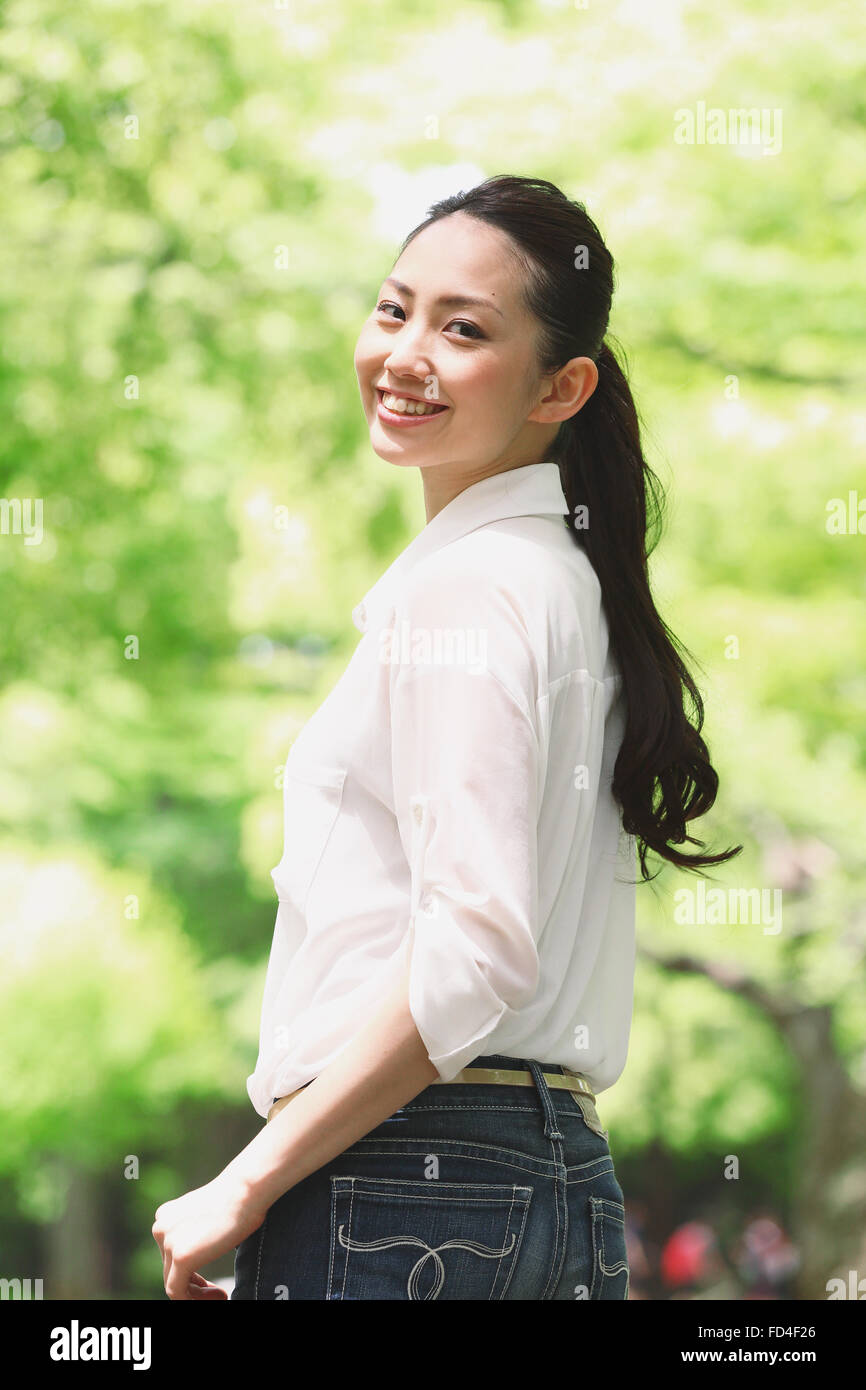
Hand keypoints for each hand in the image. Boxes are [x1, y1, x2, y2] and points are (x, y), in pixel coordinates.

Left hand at [152, 1172, 267, 1299]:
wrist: (245, 1190)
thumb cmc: (239, 1198)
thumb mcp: (209, 1215)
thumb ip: (198, 1231)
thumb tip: (203, 1251)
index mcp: (166, 1216)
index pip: (172, 1255)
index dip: (191, 1273)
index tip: (210, 1283)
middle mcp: (161, 1227)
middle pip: (171, 1270)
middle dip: (195, 1284)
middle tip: (218, 1292)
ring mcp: (169, 1243)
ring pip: (174, 1283)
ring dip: (197, 1295)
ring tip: (220, 1296)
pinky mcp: (181, 1257)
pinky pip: (178, 1292)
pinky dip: (196, 1300)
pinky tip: (220, 1296)